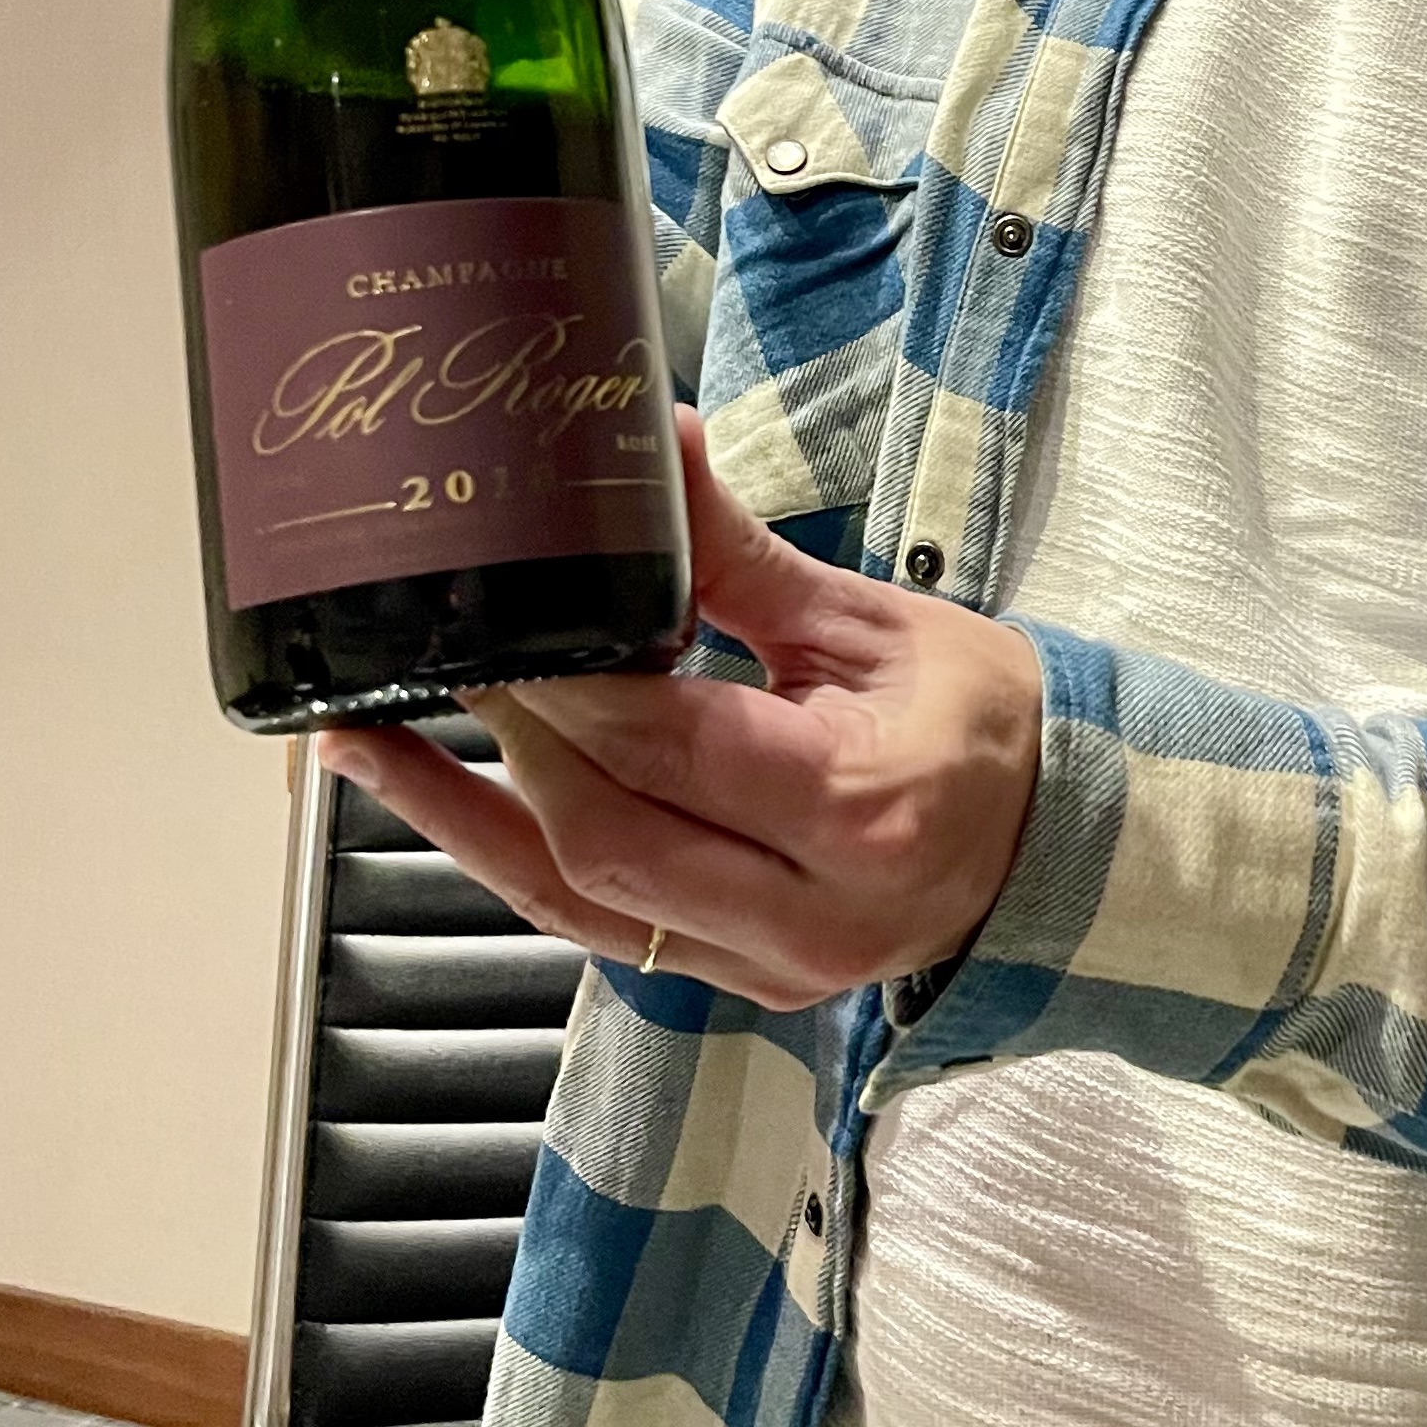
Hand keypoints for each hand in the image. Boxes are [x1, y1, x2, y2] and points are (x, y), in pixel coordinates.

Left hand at [314, 412, 1043, 1007]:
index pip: (671, 748)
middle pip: (605, 837)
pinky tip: (447, 803)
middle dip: (504, 744)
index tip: (493, 616)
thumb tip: (656, 442)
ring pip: (580, 905)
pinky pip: (603, 931)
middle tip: (431, 657)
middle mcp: (809, 914)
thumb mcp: (874, 623)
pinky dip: (518, 863)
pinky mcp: (740, 984)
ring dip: (461, 823)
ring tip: (364, 744)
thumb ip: (743, 557)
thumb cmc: (983, 721)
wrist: (1062, 845)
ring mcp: (771, 967)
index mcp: (858, 810)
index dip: (565, 685)